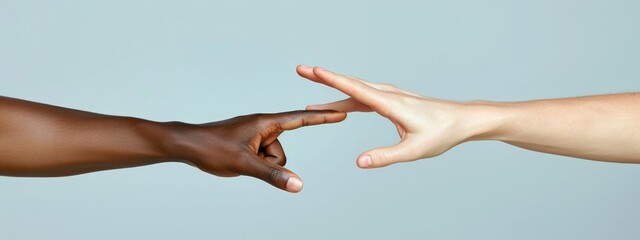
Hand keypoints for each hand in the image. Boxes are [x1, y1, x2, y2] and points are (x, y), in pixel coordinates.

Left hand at [171, 110, 345, 192]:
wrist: (186, 145)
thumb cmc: (212, 148)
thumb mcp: (245, 164)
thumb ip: (274, 175)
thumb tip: (298, 185)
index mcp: (265, 123)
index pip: (301, 119)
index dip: (323, 119)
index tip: (342, 113)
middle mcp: (263, 126)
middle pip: (283, 151)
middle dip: (271, 163)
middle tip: (246, 161)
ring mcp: (255, 135)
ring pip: (273, 158)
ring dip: (260, 165)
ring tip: (238, 160)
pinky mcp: (248, 143)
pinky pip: (262, 158)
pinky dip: (254, 164)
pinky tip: (236, 161)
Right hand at [297, 65, 481, 168]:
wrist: (462, 120)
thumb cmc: (442, 133)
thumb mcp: (414, 151)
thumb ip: (385, 156)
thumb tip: (359, 162)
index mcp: (391, 103)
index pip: (355, 89)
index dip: (332, 80)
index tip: (313, 71)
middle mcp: (388, 95)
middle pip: (350, 83)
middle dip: (324, 76)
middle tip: (301, 70)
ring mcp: (389, 96)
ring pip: (355, 89)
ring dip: (333, 86)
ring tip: (311, 84)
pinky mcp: (391, 101)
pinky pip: (363, 96)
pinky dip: (346, 97)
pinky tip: (337, 103)